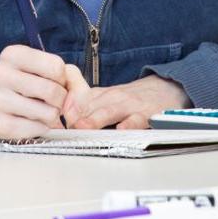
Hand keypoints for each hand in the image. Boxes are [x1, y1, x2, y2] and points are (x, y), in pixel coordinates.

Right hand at [0, 44, 86, 139]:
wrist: (5, 107)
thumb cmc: (31, 86)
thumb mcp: (55, 73)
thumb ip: (74, 82)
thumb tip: (72, 108)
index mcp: (13, 54)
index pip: (55, 66)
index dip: (62, 79)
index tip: (55, 82)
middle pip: (51, 90)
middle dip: (61, 100)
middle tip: (53, 101)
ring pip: (47, 113)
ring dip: (52, 116)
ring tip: (42, 111)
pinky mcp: (0, 125)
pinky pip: (37, 130)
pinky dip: (42, 128)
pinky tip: (33, 121)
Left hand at [63, 74, 187, 130]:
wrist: (166, 88)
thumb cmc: (130, 98)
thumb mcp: (104, 95)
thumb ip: (80, 100)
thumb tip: (58, 113)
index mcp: (99, 95)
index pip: (77, 101)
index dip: (64, 111)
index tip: (51, 119)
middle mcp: (112, 98)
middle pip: (90, 106)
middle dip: (76, 115)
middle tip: (62, 124)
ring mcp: (129, 106)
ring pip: (110, 111)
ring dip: (96, 119)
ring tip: (84, 127)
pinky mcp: (146, 115)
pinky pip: (138, 120)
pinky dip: (130, 125)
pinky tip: (122, 130)